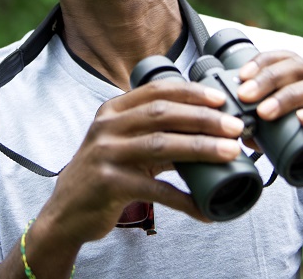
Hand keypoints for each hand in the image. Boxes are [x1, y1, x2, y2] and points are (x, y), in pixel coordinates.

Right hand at [38, 79, 245, 246]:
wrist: (66, 211)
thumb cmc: (105, 174)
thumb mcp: (126, 145)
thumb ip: (158, 134)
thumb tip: (208, 132)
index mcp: (113, 110)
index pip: (157, 91)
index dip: (192, 92)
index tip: (221, 99)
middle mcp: (107, 126)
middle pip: (162, 114)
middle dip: (204, 118)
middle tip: (235, 127)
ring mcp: (106, 154)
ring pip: (161, 145)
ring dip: (200, 148)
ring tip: (229, 153)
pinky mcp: (109, 184)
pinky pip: (155, 189)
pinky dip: (183, 199)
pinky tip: (204, 206)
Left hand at [235, 51, 302, 192]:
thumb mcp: (300, 143)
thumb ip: (274, 136)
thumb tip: (242, 133)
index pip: (289, 59)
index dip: (264, 63)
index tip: (240, 76)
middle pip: (301, 69)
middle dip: (269, 79)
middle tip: (245, 94)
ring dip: (289, 97)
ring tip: (265, 110)